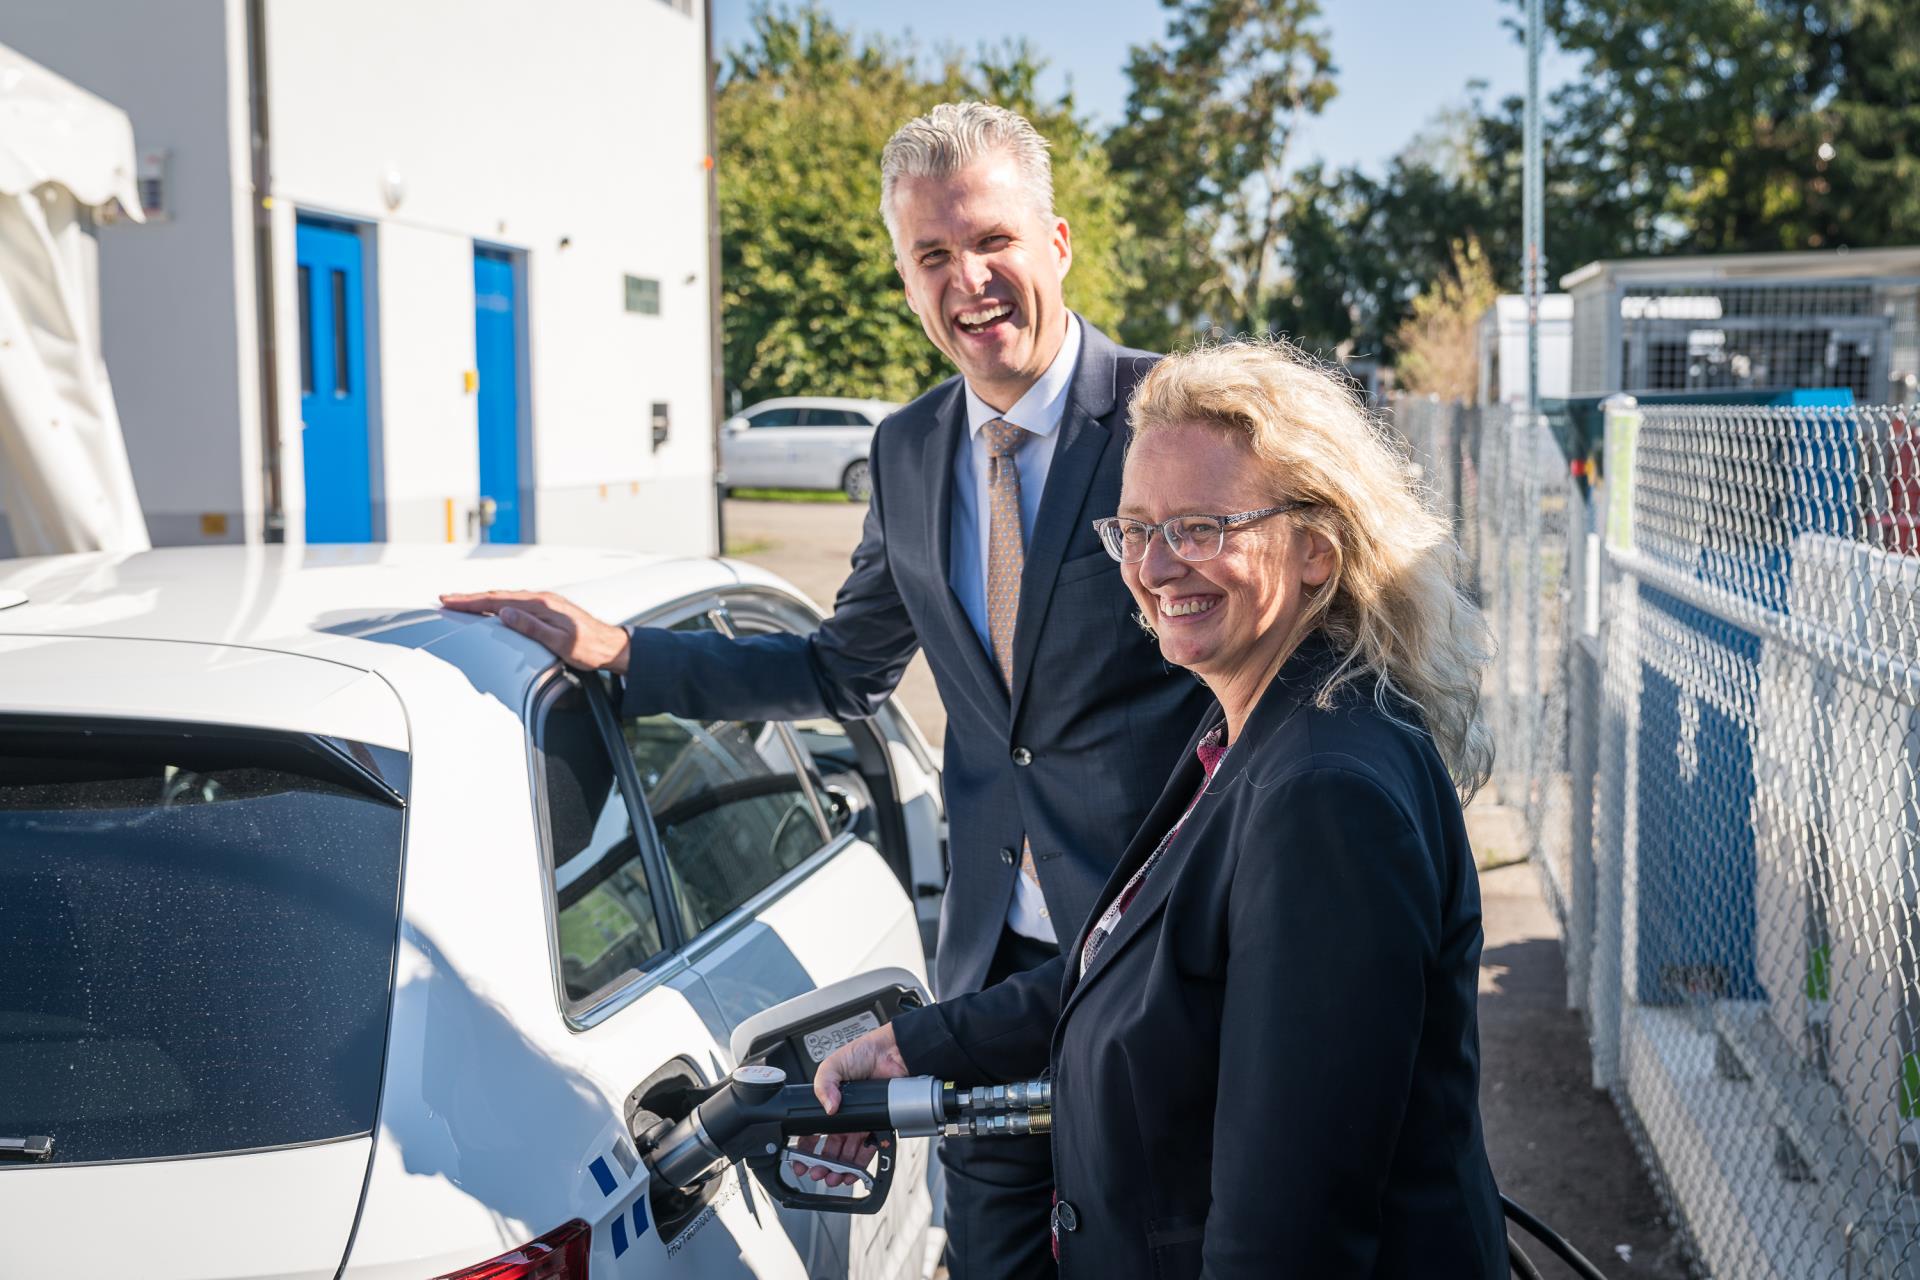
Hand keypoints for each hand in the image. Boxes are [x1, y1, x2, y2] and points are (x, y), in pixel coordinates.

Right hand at [438, 590, 631, 673]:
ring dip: (482, 600)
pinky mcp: (547, 609)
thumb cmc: (588, 648)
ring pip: (506, 598)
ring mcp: (544, 602)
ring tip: (462, 603)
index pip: (497, 601)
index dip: (470, 602)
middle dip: (470, 598)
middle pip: (498, 596)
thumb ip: (531, 627)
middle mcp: (541, 599)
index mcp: (541, 605)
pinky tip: (493, 608)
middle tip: (446, 600)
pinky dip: (498, 604)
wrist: (611, 645)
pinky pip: (516, 603)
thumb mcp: (560, 642)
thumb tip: (504, 614)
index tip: (449, 601)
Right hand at [796, 1024, 909, 1187]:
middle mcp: (845, 1116)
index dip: (805, 1149)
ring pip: (848, 1153)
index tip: (799, 1161)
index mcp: (830, 1103)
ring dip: (841, 1168)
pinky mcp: (878, 1124)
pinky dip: (862, 1162)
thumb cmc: (864, 1052)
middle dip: (822, 1164)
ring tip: (835, 1176)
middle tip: (818, 1173)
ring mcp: (861, 1122)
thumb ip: (823, 1084)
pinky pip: (870, 1148)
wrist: (892, 1052)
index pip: (813, 1132)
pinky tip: (855, 1169)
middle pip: (831, 1148)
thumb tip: (827, 1107)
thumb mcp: (832, 1064)